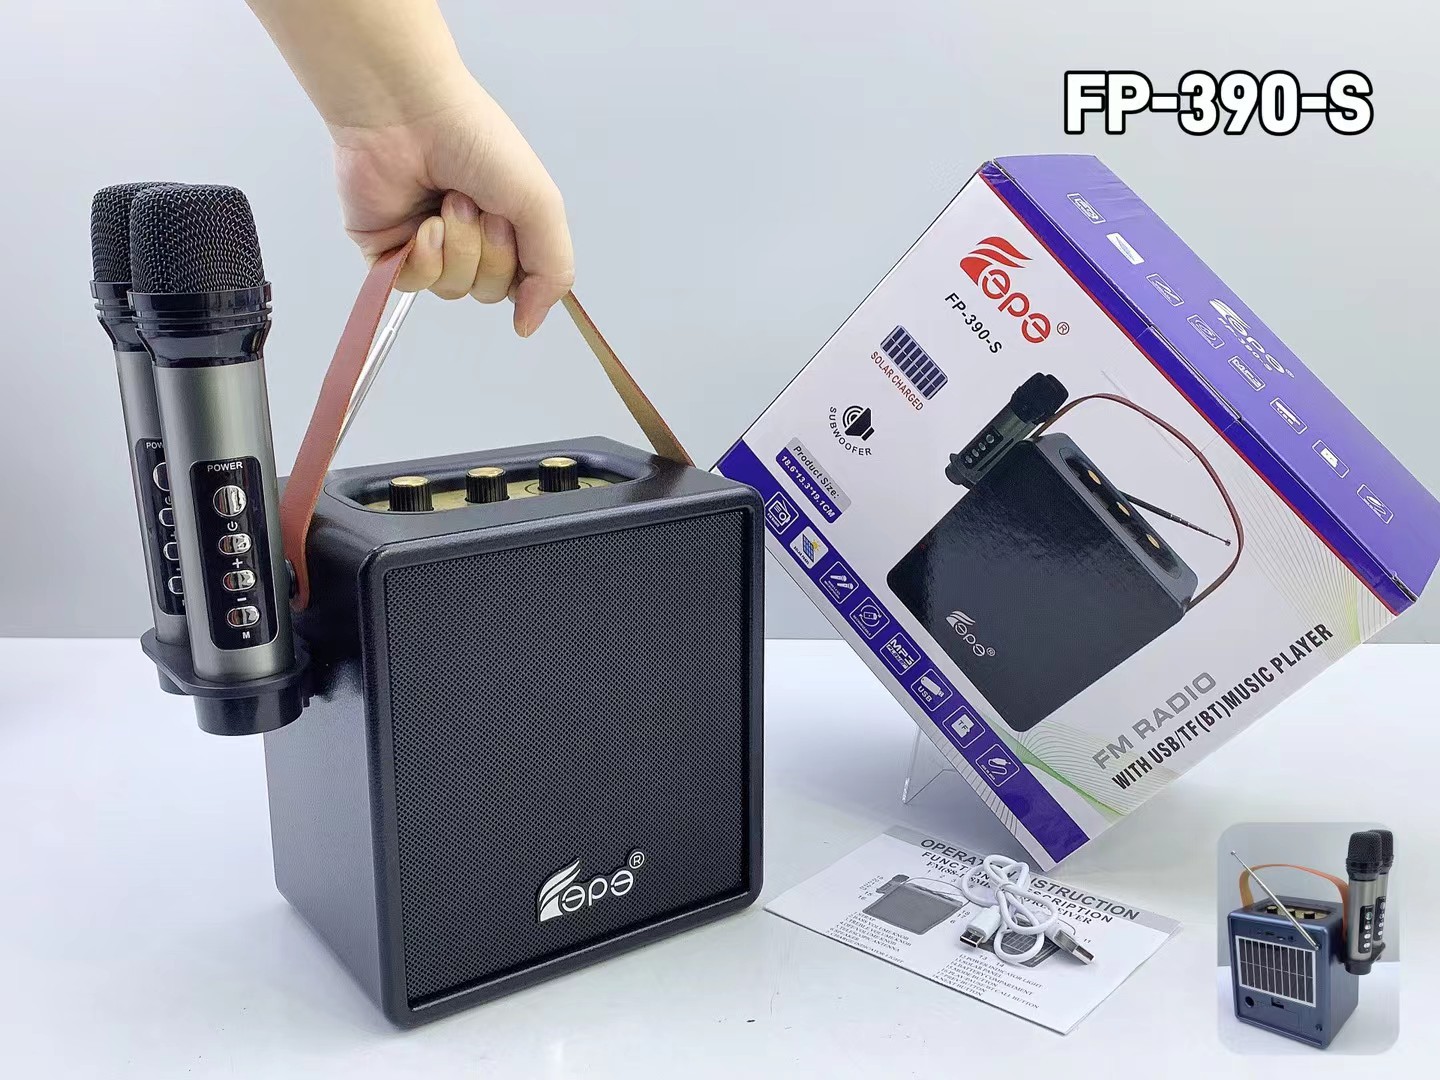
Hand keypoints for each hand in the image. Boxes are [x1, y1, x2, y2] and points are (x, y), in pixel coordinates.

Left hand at [330, 79, 573, 336]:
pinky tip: (423, 222)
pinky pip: (414, 285)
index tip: (513, 228)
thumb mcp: (540, 205)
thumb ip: (553, 272)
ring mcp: (427, 247)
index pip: (521, 284)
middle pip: (487, 291)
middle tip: (478, 206)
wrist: (409, 113)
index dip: (521, 268)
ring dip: (457, 247)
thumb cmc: (475, 141)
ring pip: (452, 289)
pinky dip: (424, 255)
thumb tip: (528, 326)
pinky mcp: (388, 252)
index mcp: (505, 228)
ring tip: (448, 202)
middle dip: (488, 252)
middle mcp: (467, 241)